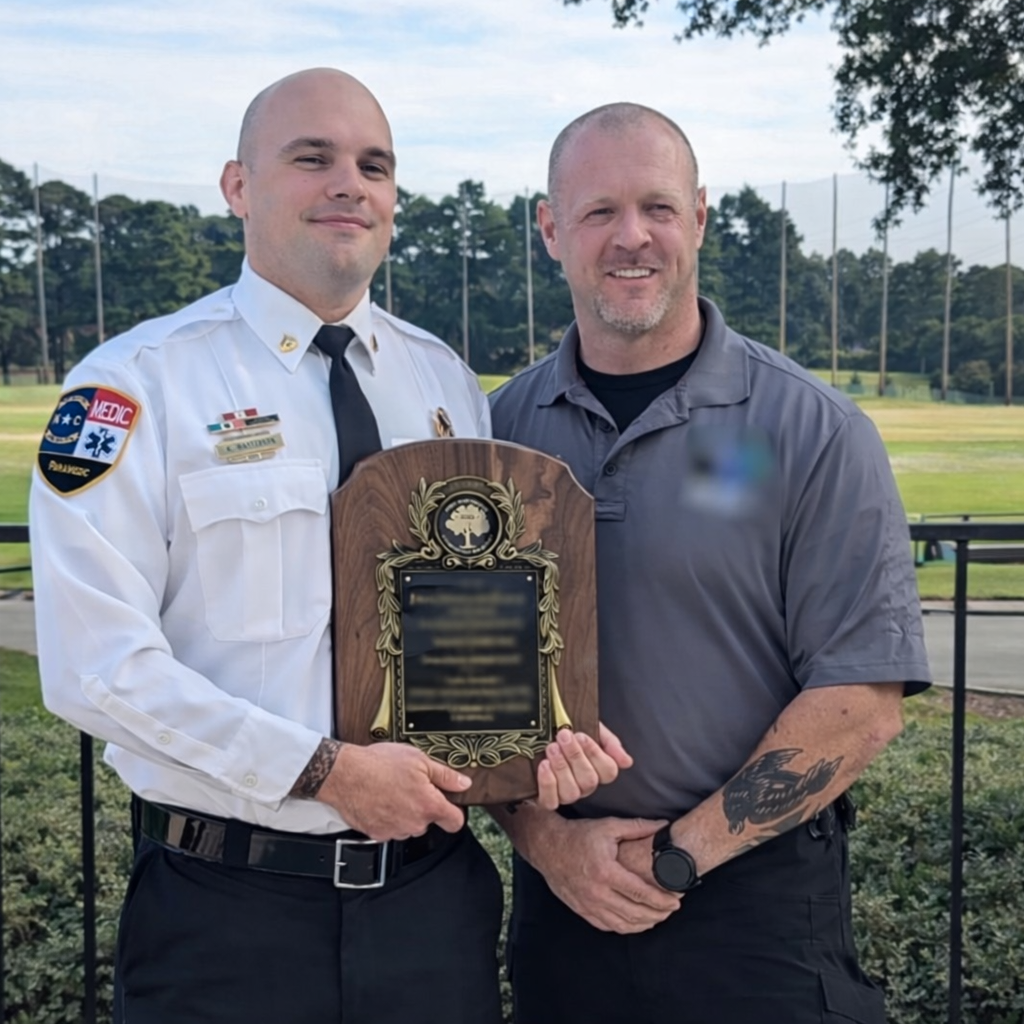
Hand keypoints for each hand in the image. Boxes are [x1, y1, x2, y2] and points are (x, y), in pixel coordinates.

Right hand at [315, 742, 469, 840]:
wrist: (345, 774)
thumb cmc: (379, 764)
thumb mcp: (419, 760)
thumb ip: (445, 775)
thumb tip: (463, 783)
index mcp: (429, 805)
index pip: (455, 822)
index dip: (455, 812)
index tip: (449, 805)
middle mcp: (414, 824)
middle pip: (429, 821)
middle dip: (423, 806)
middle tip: (411, 786)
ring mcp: (394, 831)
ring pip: (409, 825)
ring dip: (405, 812)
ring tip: (392, 790)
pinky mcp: (377, 834)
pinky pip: (390, 828)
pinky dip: (387, 817)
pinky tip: (381, 799)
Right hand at [525, 815, 679, 932]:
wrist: (547, 846)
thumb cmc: (579, 835)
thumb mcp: (608, 826)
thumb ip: (638, 827)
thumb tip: (664, 826)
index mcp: (606, 872)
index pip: (641, 893)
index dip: (661, 900)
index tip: (676, 901)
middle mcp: (597, 892)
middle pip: (635, 913)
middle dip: (658, 914)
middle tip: (671, 910)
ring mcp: (588, 904)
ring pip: (622, 924)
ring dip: (644, 924)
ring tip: (658, 917)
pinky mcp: (582, 910)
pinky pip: (607, 926)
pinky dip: (625, 927)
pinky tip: (635, 922)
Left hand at [535, 722, 633, 810]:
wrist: (543, 729)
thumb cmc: (569, 730)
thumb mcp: (593, 729)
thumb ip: (611, 743)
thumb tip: (627, 762)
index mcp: (599, 770)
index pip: (608, 772)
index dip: (595, 754)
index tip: (581, 735)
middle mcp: (585, 785)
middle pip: (589, 780)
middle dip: (575, 755)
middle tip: (563, 736)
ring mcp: (568, 794)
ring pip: (571, 792)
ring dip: (561, 767)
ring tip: (552, 748)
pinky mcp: (548, 798)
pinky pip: (551, 801)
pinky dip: (548, 783)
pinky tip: (544, 765)